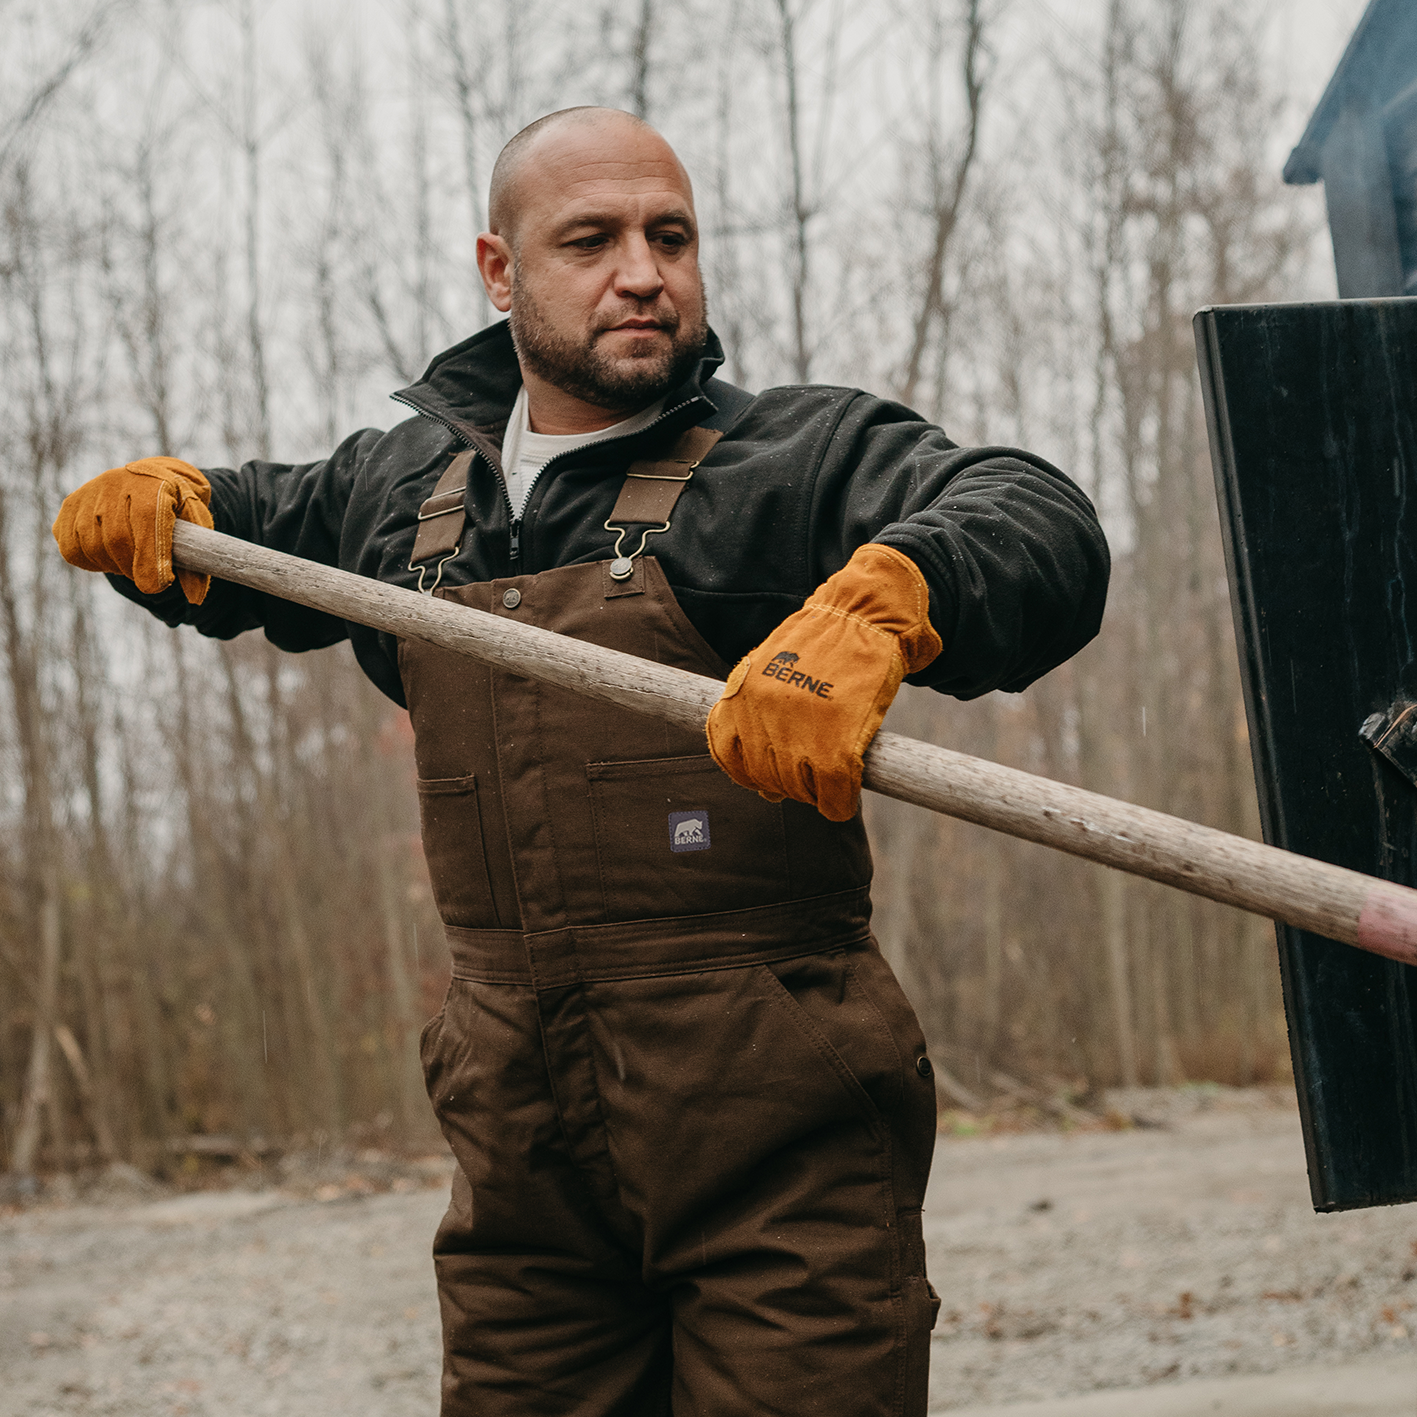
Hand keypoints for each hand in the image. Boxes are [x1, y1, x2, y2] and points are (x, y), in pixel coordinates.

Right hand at [53, 457, 213, 603]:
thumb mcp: (196, 525)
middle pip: (116, 538)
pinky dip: (90, 561)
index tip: (158, 585)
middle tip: (146, 574)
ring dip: (113, 564)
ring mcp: (89, 493)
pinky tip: (108, 554)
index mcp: (153, 485)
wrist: (153, 479)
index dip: (150, 558)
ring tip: (130, 559)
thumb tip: (194, 598)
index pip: (146, 520)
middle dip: (133, 566)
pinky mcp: (70, 506)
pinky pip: (71, 547)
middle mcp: (116, 483)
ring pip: (92, 545)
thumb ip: (197, 558)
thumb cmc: (178, 506)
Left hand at [706, 543, 942, 820]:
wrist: (863, 612)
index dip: (750, 772)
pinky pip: (833, 795)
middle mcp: (762, 714)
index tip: (768, 774)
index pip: (727, 756)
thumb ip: (761, 716)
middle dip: (788, 784)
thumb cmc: (823, 641)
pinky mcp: (837, 741)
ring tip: (829, 779)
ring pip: (799, 790)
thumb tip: (765, 791)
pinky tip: (845, 796)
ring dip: (815, 793)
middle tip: (809, 773)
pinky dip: (839, 803)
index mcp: (741, 695)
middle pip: (766, 779)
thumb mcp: (773, 667)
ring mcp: (798, 729)